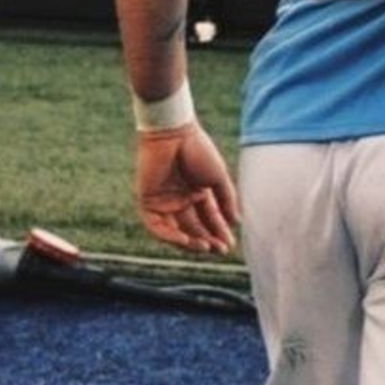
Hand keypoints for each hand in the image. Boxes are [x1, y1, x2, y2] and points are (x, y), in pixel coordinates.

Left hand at [135, 121, 239, 253]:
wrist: (174, 133)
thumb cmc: (198, 149)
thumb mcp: (218, 177)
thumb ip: (227, 200)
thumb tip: (236, 222)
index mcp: (197, 191)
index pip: (209, 218)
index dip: (219, 232)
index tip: (230, 244)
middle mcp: (180, 199)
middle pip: (193, 228)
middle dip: (207, 240)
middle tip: (221, 250)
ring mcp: (164, 202)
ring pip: (176, 231)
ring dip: (191, 242)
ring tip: (207, 247)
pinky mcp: (148, 202)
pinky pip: (157, 226)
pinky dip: (171, 236)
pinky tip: (187, 241)